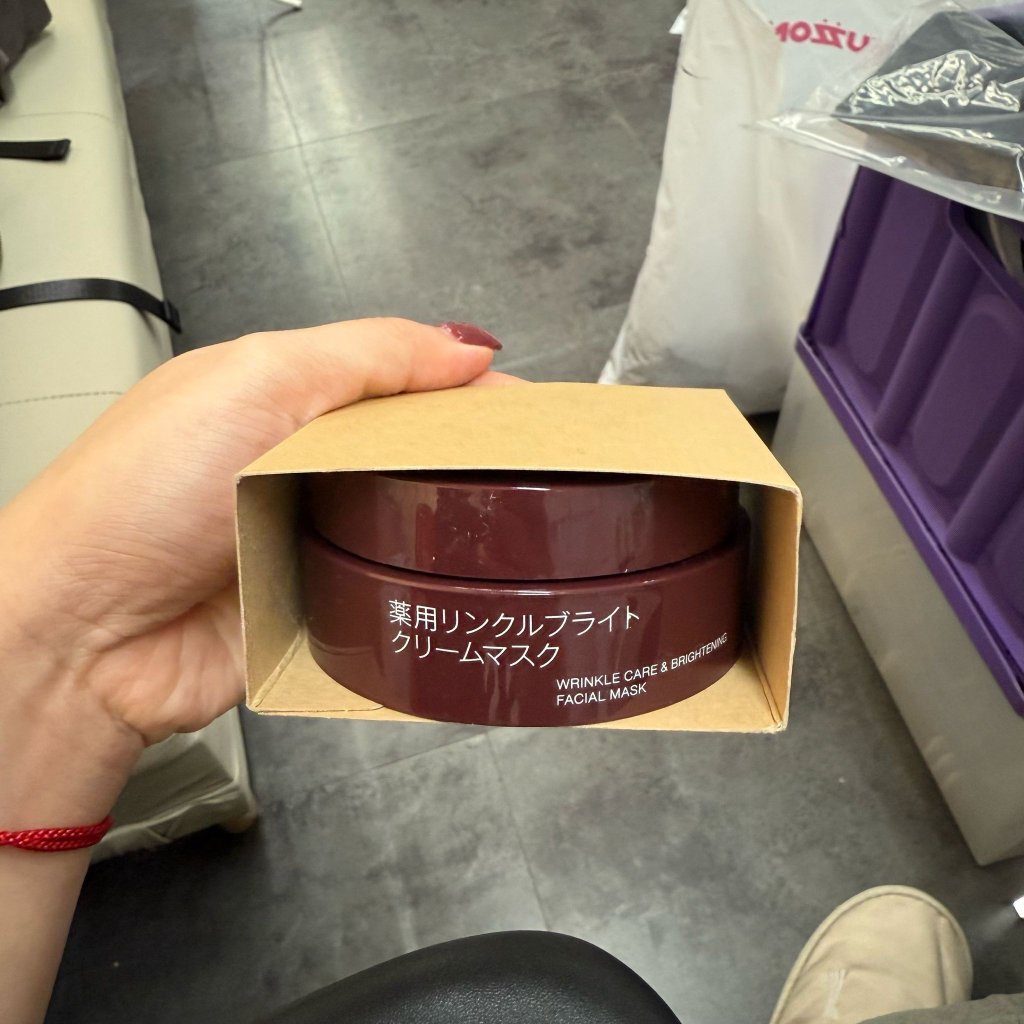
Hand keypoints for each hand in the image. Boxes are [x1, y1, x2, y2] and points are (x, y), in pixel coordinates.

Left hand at [0, 319, 502, 822]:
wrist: (82, 637)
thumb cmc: (133, 502)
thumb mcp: (256, 383)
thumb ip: (365, 355)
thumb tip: (461, 346)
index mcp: (283, 396)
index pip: (401, 378)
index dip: (468, 390)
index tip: (531, 411)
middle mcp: (301, 465)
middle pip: (414, 451)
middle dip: (475, 457)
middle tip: (542, 473)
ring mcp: (311, 537)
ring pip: (411, 522)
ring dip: (456, 524)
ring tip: (523, 528)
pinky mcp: (319, 605)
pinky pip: (393, 589)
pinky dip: (427, 586)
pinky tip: (466, 583)